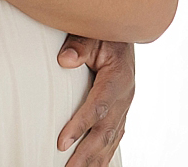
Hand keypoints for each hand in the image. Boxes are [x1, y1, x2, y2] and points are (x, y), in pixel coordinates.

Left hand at [56, 37, 135, 165]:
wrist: (124, 36)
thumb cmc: (105, 34)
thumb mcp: (93, 33)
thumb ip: (80, 45)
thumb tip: (65, 60)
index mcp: (118, 78)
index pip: (98, 106)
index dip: (80, 125)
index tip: (62, 142)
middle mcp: (125, 96)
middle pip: (105, 131)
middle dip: (86, 154)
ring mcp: (125, 107)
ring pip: (111, 139)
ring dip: (94, 160)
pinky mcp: (121, 112)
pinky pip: (115, 138)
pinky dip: (105, 155)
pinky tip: (94, 166)